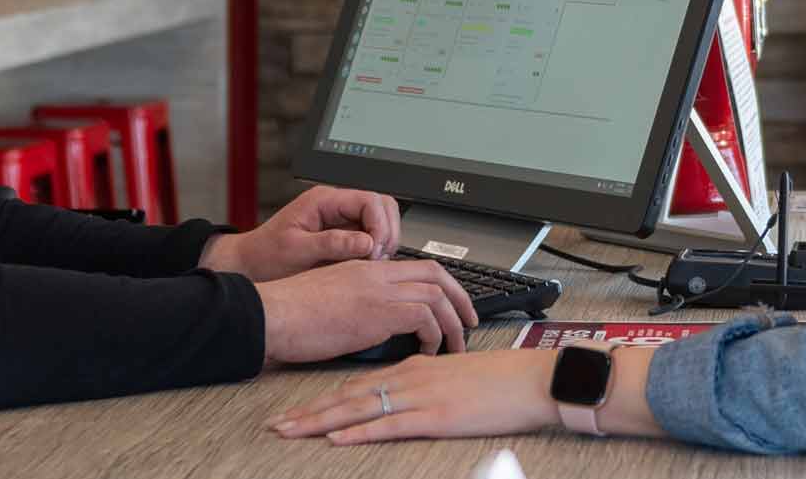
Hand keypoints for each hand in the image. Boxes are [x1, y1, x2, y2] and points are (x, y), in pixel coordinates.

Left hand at [200, 185, 400, 281]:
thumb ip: (331, 244)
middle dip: (387, 231)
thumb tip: (365, 242)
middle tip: (379, 258)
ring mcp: (341, 220)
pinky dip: (376, 249)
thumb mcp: (296, 250)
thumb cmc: (265, 255)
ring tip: (374, 263)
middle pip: (381, 205)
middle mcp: (336, 205)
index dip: (380, 224)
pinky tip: (367, 266)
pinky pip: (370, 235)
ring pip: (380, 219)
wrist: (249, 264)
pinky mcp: (343, 235)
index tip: (376, 249)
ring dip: (384, 240)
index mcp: (323, 200)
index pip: (369, 200)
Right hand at [256, 258, 477, 365]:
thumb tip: (380, 323)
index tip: (452, 304)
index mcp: (365, 267)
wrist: (273, 315)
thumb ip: (360, 301)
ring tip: (456, 345)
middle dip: (461, 298)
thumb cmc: (292, 313)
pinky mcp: (377, 312)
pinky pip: (425, 318)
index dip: (443, 284)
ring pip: (436, 295)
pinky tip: (429, 352)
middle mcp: (376, 272)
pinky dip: (435, 335)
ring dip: (454, 322)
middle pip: (436, 274)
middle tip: (470, 322)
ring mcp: (378, 290)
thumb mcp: (332, 299)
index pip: (417, 265)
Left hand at [267, 349, 559, 442]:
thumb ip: (423, 381)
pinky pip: (390, 424)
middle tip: (276, 424)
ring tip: (291, 430)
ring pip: (360, 408)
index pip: (355, 384)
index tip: (293, 411)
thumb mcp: (451, 375)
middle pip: (348, 396)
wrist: (530, 379)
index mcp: (411, 368)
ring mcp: (419, 397)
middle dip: (308, 412)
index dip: (321, 399)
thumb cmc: (497, 380)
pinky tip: (338, 437)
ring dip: (321, 421)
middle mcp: (408, 379)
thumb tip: (399, 395)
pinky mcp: (435, 416)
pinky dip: (360, 431)